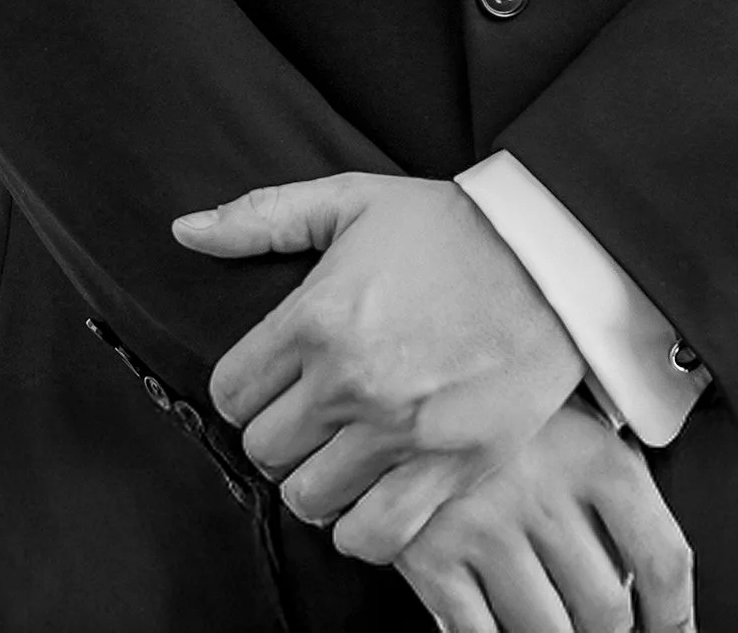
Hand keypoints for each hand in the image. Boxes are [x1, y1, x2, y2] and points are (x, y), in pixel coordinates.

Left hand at [174, 173, 581, 556]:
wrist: (553, 258)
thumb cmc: (450, 226)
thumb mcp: (353, 199)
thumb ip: (262, 217)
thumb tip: (184, 231)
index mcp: (316, 316)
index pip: (230, 392)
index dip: (247, 389)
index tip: (276, 381)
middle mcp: (349, 381)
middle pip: (264, 450)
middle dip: (281, 434)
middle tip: (313, 415)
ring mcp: (399, 431)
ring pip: (308, 499)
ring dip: (318, 480)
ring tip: (344, 452)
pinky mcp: (450, 468)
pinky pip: (373, 537)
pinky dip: (362, 528)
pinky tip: (374, 493)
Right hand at [398, 399, 696, 632]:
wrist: (403, 368)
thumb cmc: (501, 400)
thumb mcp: (573, 420)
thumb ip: (613, 490)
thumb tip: (639, 580)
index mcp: (595, 456)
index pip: (662, 558)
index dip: (676, 618)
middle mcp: (544, 493)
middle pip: (606, 610)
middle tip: (598, 626)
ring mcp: (485, 526)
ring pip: (545, 632)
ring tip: (551, 622)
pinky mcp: (430, 555)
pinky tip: (497, 622)